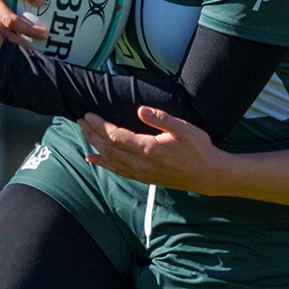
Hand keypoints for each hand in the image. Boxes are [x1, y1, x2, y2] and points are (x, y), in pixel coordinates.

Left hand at [79, 107, 229, 192]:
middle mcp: (141, 163)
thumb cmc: (199, 150)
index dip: (100, 126)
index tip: (89, 115)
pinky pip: (117, 171)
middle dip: (92, 134)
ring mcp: (141, 172)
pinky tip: (93, 159)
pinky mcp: (143, 178)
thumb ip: (162, 119)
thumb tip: (141, 110)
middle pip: (108, 148)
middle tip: (80, 121)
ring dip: (94, 147)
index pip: (116, 136)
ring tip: (83, 134)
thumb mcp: (185, 129)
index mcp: (149, 149)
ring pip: (110, 160)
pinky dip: (103, 164)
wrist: (208, 175)